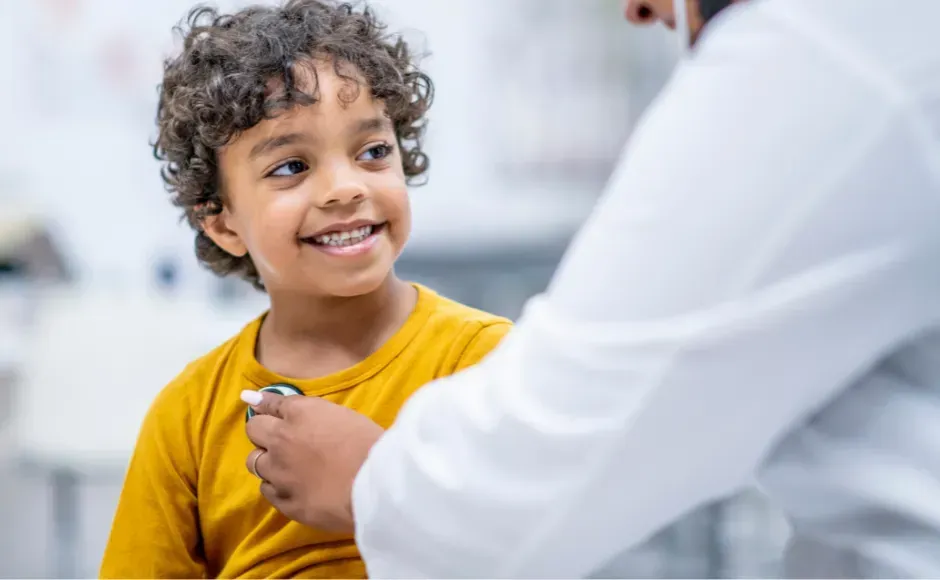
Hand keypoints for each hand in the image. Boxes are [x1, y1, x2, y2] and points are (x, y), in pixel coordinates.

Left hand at [243, 390, 383, 532]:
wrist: (375, 487)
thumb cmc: (370, 445)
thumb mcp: (345, 416)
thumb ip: (315, 413)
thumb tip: (297, 411)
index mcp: (300, 413)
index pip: (270, 403)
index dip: (265, 404)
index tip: (257, 403)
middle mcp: (281, 440)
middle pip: (253, 429)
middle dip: (263, 431)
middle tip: (279, 438)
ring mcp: (278, 473)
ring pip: (254, 462)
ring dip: (266, 460)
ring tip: (286, 466)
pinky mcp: (284, 501)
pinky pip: (267, 490)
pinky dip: (276, 485)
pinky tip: (292, 487)